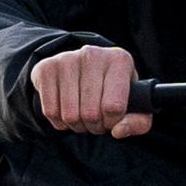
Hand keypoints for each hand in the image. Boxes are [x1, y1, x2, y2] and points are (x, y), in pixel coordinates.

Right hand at [30, 44, 149, 137]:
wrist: (81, 67)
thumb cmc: (112, 89)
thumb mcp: (133, 103)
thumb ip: (138, 122)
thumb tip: (118, 131)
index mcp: (119, 60)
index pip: (114, 107)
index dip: (112, 122)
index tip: (112, 118)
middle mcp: (93, 54)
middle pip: (90, 113)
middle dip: (94, 126)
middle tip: (96, 121)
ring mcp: (67, 59)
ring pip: (70, 115)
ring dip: (77, 126)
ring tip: (83, 117)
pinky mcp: (47, 68)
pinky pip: (51, 111)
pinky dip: (59, 122)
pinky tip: (67, 112)